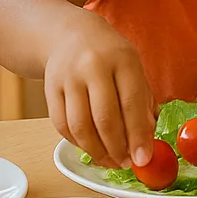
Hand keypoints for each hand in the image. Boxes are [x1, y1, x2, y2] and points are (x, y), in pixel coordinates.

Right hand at [43, 20, 156, 169]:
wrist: (69, 34)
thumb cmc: (109, 55)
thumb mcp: (133, 68)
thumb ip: (142, 102)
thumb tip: (146, 140)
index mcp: (122, 58)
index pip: (131, 102)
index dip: (138, 135)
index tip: (143, 158)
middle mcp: (93, 66)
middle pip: (104, 117)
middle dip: (117, 148)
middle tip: (126, 163)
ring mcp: (68, 77)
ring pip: (80, 126)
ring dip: (96, 151)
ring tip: (110, 161)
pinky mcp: (49, 89)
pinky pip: (62, 125)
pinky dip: (77, 142)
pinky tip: (91, 147)